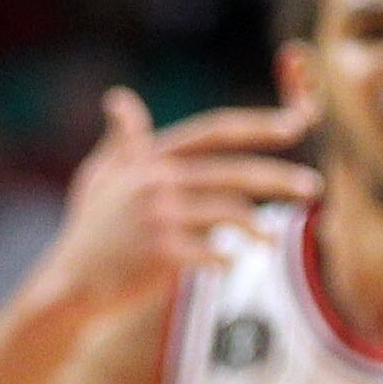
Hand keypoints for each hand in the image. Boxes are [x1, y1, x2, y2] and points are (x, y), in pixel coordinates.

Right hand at [26, 88, 317, 317]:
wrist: (68, 285)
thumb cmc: (88, 230)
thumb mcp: (99, 177)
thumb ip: (121, 140)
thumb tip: (119, 98)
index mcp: (150, 159)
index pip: (214, 132)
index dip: (257, 125)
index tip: (297, 124)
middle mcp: (156, 181)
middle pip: (234, 173)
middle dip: (279, 178)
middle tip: (314, 188)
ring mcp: (158, 217)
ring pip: (230, 213)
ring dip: (259, 228)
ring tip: (273, 242)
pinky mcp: (161, 253)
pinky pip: (214, 252)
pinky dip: (227, 259)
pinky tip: (230, 266)